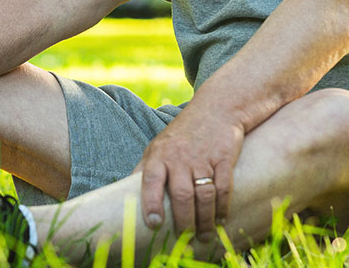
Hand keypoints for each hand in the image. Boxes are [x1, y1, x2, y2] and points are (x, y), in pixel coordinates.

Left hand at [136, 105, 243, 241]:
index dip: (151, 203)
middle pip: (181, 194)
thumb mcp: (157, 146)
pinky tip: (220, 220)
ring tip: (203, 236)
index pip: (151, 180)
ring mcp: (202, 158)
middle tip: (185, 238)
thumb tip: (124, 196)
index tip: (153, 223)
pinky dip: (222, 207)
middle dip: (184, 220)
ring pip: (204, 195)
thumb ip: (145, 170)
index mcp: (159, 155)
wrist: (216, 110)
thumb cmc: (181, 135)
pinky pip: (224, 187)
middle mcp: (179, 157)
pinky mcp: (223, 158)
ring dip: (204, 220)